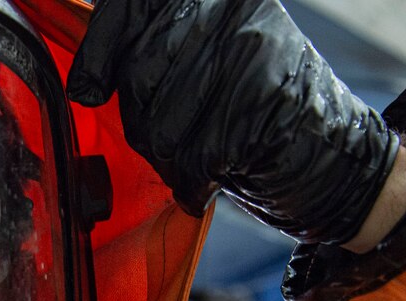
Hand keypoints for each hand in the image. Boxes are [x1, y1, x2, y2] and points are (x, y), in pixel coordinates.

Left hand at [67, 0, 399, 245]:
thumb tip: (82, 83)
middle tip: (174, 128)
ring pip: (157, 123)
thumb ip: (149, 51)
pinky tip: (215, 171)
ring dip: (167, 155)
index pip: (129, 9)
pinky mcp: (255, 111)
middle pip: (138, 76)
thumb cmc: (249, 105)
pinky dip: (193, 179)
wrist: (324, 148)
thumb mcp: (202, 56)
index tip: (86, 90)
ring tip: (199, 148)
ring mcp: (246, 61)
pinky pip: (189, 158)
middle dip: (142, 117)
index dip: (97, 55)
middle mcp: (229, 18)